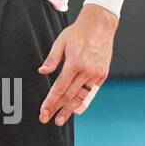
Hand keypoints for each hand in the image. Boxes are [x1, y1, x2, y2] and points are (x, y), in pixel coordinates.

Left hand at [37, 4, 115, 124]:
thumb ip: (52, 59)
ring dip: (70, 110)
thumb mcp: (61, 42)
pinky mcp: (102, 75)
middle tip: (46, 119)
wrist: (100, 25)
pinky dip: (84, 102)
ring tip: (60, 120)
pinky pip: (91, 92)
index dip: (50, 101)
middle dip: (57, 108)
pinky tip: (76, 111)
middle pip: (69, 95)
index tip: (43, 111)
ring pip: (81, 97)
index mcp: (75, 63)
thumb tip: (42, 72)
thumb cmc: (78, 33)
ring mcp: (96, 74)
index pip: (59, 87)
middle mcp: (87, 71)